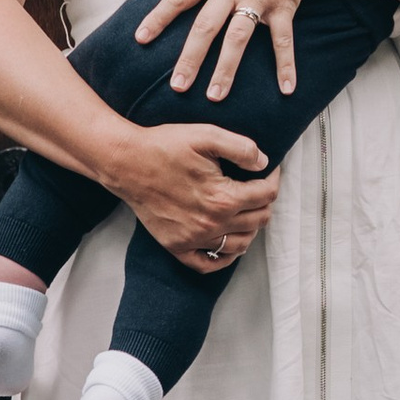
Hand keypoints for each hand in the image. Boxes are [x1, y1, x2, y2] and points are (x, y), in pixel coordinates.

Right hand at [103, 120, 281, 269]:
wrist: (126, 162)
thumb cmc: (164, 146)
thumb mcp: (206, 135)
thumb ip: (241, 148)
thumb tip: (264, 163)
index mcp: (223, 198)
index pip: (267, 195)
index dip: (273, 178)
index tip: (269, 169)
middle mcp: (211, 224)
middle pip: (259, 220)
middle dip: (264, 201)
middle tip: (257, 186)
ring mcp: (193, 239)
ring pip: (241, 244)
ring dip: (250, 226)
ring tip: (246, 209)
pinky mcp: (177, 246)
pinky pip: (209, 264)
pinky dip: (225, 257)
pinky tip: (229, 241)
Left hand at [132, 0, 331, 101]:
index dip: (158, 18)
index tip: (140, 38)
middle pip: (204, 28)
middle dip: (189, 59)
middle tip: (177, 86)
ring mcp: (258, 0)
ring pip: (236, 40)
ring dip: (225, 70)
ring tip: (215, 96)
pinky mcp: (283, 6)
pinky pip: (283, 41)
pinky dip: (286, 65)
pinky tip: (287, 89)